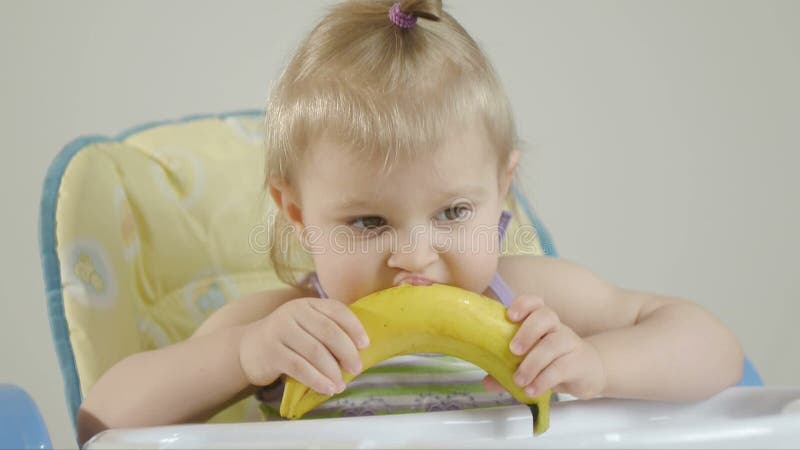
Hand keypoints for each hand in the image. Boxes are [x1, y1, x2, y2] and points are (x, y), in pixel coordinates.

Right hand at [239, 297, 369, 395]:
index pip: (336, 309)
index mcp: (308, 304)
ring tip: (341, 385)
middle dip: (346, 352)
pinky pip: (299, 367)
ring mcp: (280, 330)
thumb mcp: (306, 326)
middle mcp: (293, 312)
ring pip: (314, 351)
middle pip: (328, 331)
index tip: (365, 345)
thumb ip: (328, 331)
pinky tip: (326, 388)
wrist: (249, 348)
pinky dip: (316, 379)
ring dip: (332, 370)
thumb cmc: (287, 339)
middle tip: (356, 369)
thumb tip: (359, 351)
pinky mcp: (271, 352)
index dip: (353, 327)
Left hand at [482, 294, 605, 399]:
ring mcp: (570, 343)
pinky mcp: (579, 363)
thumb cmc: (552, 362)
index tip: (510, 316)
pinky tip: (531, 390)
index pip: (535, 302)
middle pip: (546, 316)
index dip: (523, 304)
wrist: (588, 373)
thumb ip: (507, 371)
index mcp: (542, 322)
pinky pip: (561, 367)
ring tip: (518, 380)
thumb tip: (485, 381)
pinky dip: (543, 380)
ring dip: (532, 363)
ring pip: (553, 343)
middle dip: (527, 331)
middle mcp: (557, 327)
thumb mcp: (529, 364)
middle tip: (512, 350)